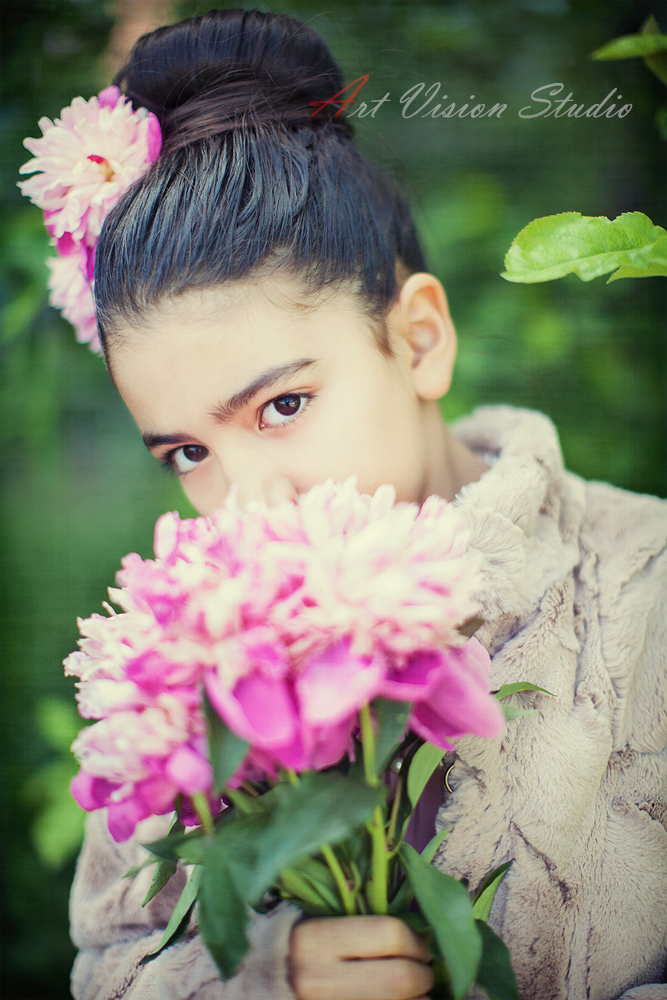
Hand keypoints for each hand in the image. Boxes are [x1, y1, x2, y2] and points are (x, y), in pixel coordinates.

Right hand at [289, 915, 433, 999]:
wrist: (259, 987)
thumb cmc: (296, 949)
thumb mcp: (318, 925)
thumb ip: (360, 926)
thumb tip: (420, 933)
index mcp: (315, 939)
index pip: (388, 933)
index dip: (415, 939)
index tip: (422, 944)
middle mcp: (318, 978)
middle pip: (399, 979)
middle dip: (424, 975)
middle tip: (425, 971)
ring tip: (414, 992)